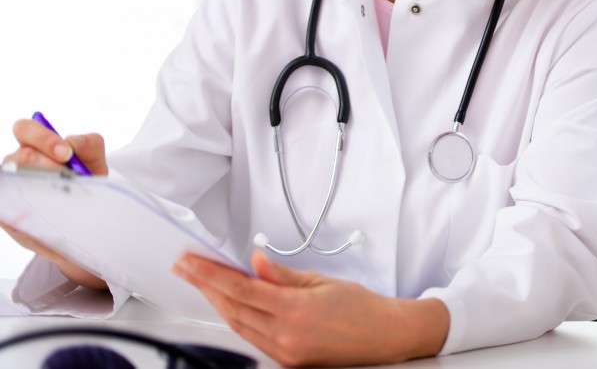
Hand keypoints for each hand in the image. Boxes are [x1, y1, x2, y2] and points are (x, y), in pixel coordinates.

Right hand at [1, 119, 109, 288]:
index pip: (25, 129)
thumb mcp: (94, 161)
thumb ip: (90, 145)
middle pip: (20, 156)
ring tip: (61, 196)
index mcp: (36, 145)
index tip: (67, 153)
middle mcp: (18, 163)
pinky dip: (24, 208)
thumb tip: (73, 142)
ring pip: (14, 179)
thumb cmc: (86, 180)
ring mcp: (11, 185)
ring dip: (40, 186)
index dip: (44, 138)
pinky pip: (4, 208)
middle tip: (66, 175)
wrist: (86, 213)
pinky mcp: (7, 212)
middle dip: (46, 164)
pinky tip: (44, 210)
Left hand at [174, 250, 449, 366]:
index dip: (210, 274)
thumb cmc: (362, 307)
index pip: (240, 289)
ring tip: (202, 282)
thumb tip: (255, 263)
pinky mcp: (287, 361)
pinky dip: (237, 318)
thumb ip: (282, 275)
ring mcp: (284, 352)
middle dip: (205, 286)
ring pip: (238, 325)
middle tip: (187, 268)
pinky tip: (229, 305)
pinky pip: (252, 337)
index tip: (191, 262)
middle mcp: (286, 335)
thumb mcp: (322, 282)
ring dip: (217, 302)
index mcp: (295, 310)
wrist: (385, 336)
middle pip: (232, 308)